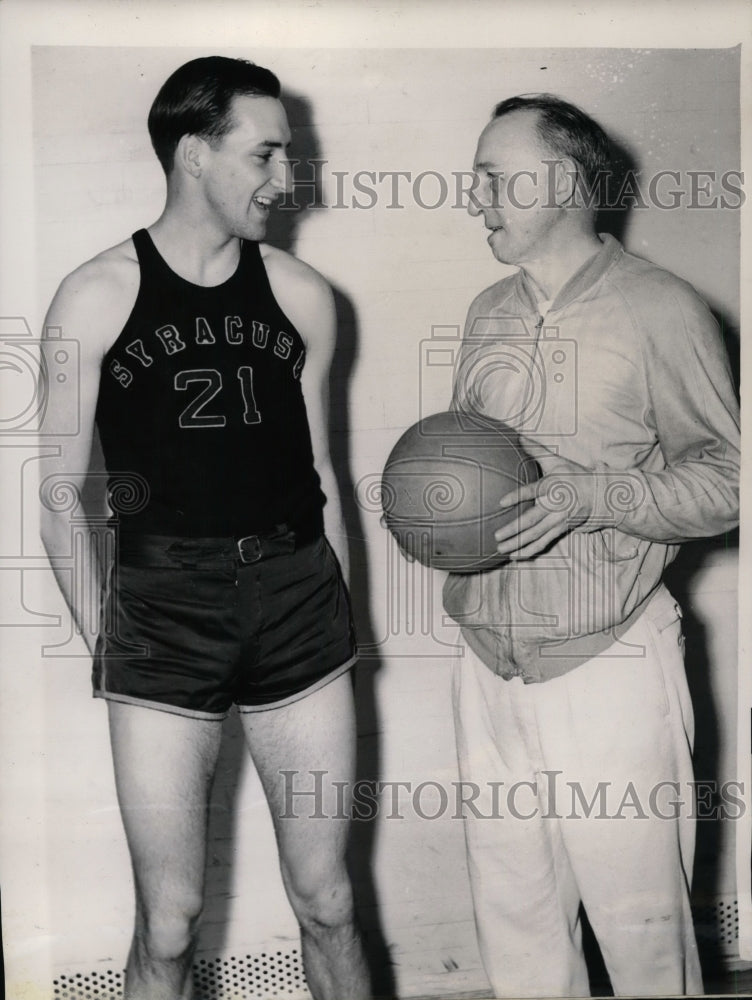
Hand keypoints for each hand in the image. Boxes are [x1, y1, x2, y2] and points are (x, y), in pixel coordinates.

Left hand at [494, 443, 596, 559]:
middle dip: (514, 529)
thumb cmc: (574, 475)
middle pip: (532, 520)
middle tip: (496, 536)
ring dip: (518, 544)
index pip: (533, 491)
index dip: (518, 496)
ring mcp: (559, 520)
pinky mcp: (561, 529)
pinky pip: (544, 542)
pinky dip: (530, 550)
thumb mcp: (557, 461)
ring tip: (501, 549)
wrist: (600, 494)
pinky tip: (516, 555)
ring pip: (536, 535)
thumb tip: (519, 435)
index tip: (501, 502)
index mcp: (553, 487)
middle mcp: (555, 506)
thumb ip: (537, 450)